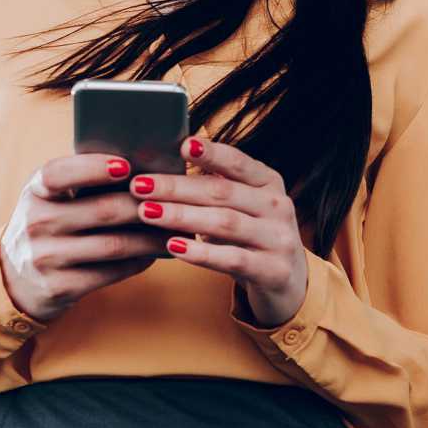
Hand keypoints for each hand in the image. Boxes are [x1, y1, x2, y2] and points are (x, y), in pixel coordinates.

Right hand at [0, 153, 171, 322]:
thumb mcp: (49, 200)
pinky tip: (154, 254)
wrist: (14, 280)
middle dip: (144, 205)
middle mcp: (36, 222)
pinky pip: (111, 272)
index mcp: (34, 191)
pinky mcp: (59, 286)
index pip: (59, 173)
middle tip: (174, 202)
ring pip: (114, 244)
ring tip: (176, 232)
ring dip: (151, 238)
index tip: (125, 165)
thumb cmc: (47, 227)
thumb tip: (143, 167)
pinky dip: (138, 261)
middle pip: (102, 209)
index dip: (92, 167)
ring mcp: (46, 257)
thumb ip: (81, 182)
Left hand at [129, 136, 309, 326]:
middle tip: (139, 185)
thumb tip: (163, 162)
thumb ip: (215, 185)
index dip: (211, 153)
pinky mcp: (273, 270)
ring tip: (146, 213)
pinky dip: (201, 252)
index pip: (238, 162)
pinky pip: (232, 259)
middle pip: (222, 192)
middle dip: (176, 188)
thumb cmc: (249, 236)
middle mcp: (278, 206)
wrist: (288, 282)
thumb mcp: (241, 206)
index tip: (182, 144)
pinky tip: (173, 246)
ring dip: (181, 217)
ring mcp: (279, 239)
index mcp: (268, 182)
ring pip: (225, 223)